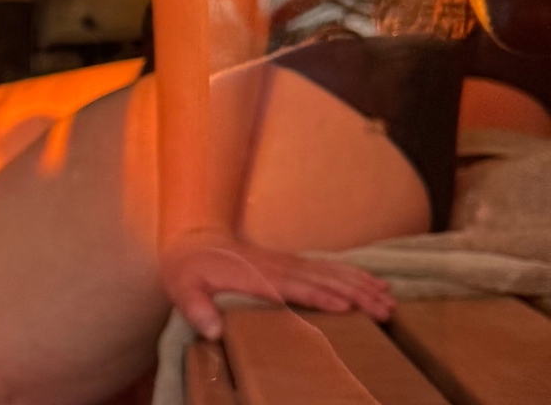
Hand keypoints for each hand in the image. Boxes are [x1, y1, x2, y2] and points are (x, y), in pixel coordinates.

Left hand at [161, 234, 393, 339]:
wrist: (191, 238)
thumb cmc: (188, 268)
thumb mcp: (182, 288)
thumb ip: (196, 309)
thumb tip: (212, 332)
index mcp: (256, 277)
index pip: (293, 288)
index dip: (319, 297)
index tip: (346, 309)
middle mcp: (278, 268)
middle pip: (323, 281)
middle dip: (355, 295)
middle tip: (384, 311)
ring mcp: (287, 263)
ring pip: (331, 273)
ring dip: (361, 285)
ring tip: (389, 300)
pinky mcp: (291, 263)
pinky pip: (327, 267)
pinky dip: (353, 273)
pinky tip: (373, 281)